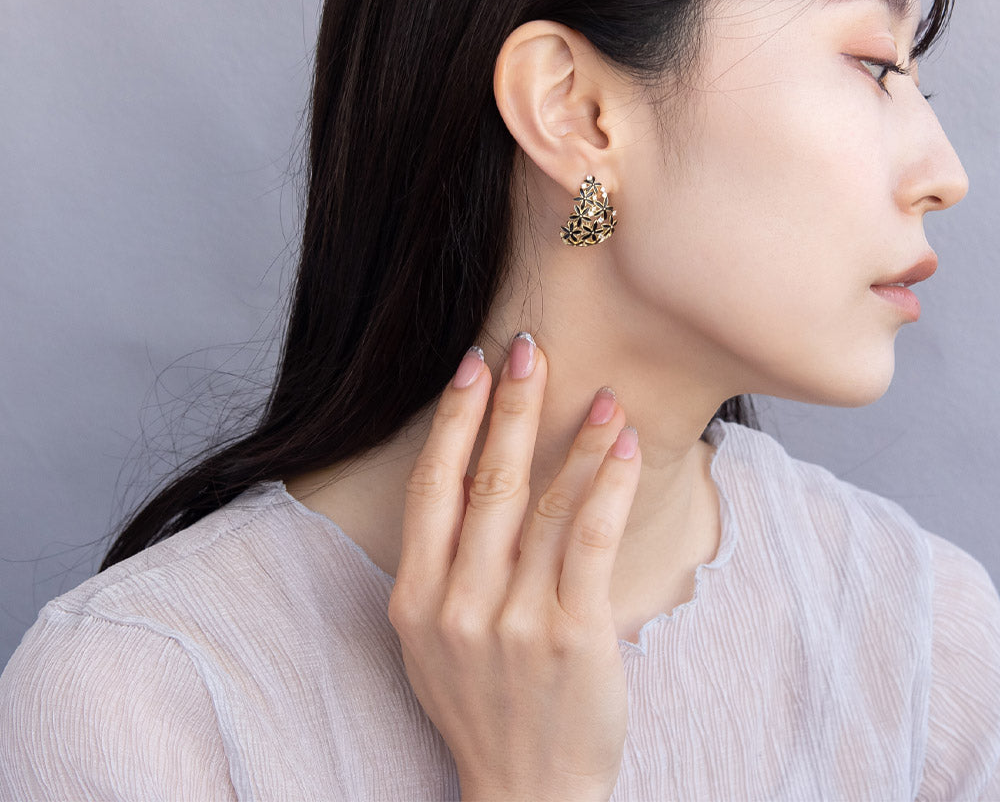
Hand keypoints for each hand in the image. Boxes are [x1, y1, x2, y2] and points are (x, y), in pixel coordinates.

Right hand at [387, 333, 641, 801]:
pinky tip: (624, 446)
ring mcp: (513, 622)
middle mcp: (457, 605)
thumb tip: (468, 475)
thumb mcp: (434, 641)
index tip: (472, 369)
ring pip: (544, 503)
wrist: (527, 796)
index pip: (431, 488)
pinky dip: (607, 485)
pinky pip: (589, 539)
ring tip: (601, 393)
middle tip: (528, 348)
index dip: (452, 421)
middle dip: (509, 407)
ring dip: (575, 439)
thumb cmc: (483, 707)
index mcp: (416, 601)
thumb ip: (441, 567)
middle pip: (485, 482)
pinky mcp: (571, 635)